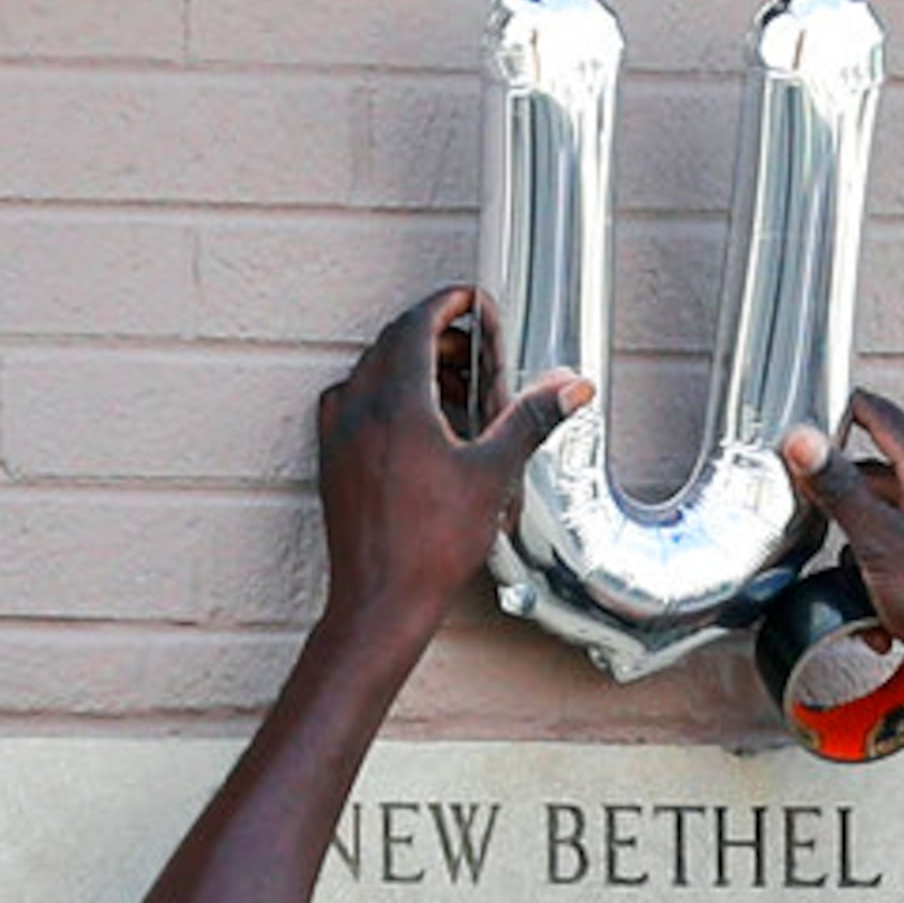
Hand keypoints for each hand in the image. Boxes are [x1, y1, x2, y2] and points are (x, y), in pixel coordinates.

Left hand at [314, 287, 587, 644]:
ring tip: (454, 391)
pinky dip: (386, 396)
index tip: (471, 300)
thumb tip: (571, 388)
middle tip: (473, 350)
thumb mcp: (493, 475)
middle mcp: (357, 410)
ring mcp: (338, 436)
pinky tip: (418, 427)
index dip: (447, 303)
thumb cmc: (430, 546)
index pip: (415, 324)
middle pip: (392, 343)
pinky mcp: (332, 461)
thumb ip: (530, 419)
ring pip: (371, 372)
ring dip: (412, 366)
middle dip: (435, 335)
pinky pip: (355, 405)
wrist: (380, 601)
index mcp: (396, 403)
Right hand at [781, 392, 903, 709]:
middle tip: (808, 497)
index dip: (850, 408)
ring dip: (859, 543)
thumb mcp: (876, 541)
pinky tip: (873, 616)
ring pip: (891, 519)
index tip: (819, 407)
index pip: (888, 421)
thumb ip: (837, 488)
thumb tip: (802, 439)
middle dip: (844, 490)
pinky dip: (880, 576)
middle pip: (885, 474)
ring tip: (844, 573)